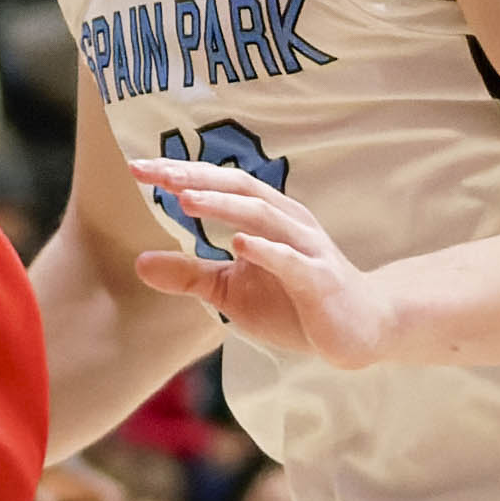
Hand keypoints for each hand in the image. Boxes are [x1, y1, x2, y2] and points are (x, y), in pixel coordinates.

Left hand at [127, 158, 400, 367]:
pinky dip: (266, 251)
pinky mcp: (321, 281)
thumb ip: (191, 274)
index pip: (220, 185)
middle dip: (194, 178)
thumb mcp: (232, 291)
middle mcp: (288, 222)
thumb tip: (139, 262)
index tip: (137, 168)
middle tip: (152, 172)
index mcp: (266, 216)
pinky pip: (292, 261)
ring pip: (263, 216)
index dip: (181, 174)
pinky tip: (239, 244)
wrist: (361, 332)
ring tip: (185, 198)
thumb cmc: (294, 304)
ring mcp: (307, 250)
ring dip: (223, 206)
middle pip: (239, 188)